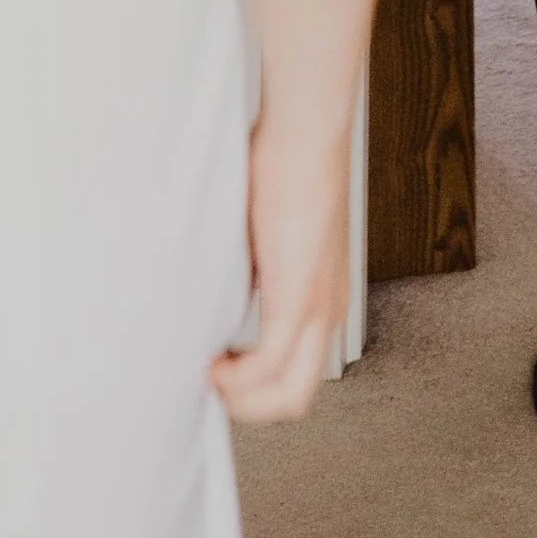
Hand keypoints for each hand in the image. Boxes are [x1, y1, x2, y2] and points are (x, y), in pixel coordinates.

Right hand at [214, 115, 351, 422]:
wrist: (306, 131)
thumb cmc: (284, 164)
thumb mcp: (265, 234)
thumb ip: (250, 269)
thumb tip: (215, 289)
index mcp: (323, 296)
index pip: (298, 371)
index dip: (256, 385)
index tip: (218, 370)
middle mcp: (328, 310)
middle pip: (296, 398)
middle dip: (247, 406)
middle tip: (210, 385)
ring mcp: (317, 308)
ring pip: (289, 395)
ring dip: (241, 399)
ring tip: (208, 374)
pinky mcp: (298, 297)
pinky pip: (270, 367)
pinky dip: (237, 378)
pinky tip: (213, 359)